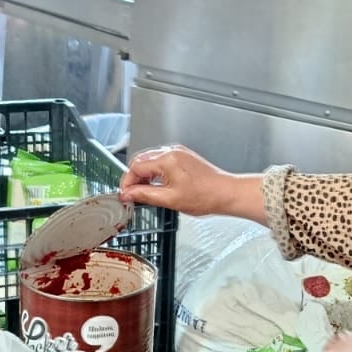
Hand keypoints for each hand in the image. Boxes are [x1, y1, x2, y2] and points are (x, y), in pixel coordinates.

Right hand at [121, 146, 263, 221]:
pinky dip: (155, 172)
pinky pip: (162, 161)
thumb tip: (128, 194)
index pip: (135, 167)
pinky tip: (158, 185)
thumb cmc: (206, 196)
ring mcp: (178, 153)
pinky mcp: (184, 157)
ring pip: (151, 160)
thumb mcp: (170, 199)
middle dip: (134, 177)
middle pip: (141, 161)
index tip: (125, 195)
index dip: (127, 182)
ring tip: (145, 192)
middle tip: (132, 194)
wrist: (226, 193)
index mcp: (167, 160)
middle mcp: (171, 151)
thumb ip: (145, 195)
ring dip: (144, 175)